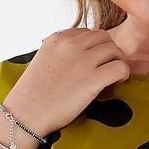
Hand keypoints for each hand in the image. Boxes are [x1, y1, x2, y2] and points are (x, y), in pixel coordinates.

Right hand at [7, 27, 132, 136]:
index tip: (93, 62)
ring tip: (112, 78)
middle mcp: (70, 45)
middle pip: (104, 38)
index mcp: (57, 38)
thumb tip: (82, 54)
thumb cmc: (32, 94)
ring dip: (117, 62)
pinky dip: (122, 75)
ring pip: (115, 50)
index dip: (95, 48)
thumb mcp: (42, 60)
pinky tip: (115, 84)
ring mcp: (82, 61)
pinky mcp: (92, 79)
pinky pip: (120, 67)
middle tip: (106, 69)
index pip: (87, 33)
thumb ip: (60, 52)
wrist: (25, 115)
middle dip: (109, 52)